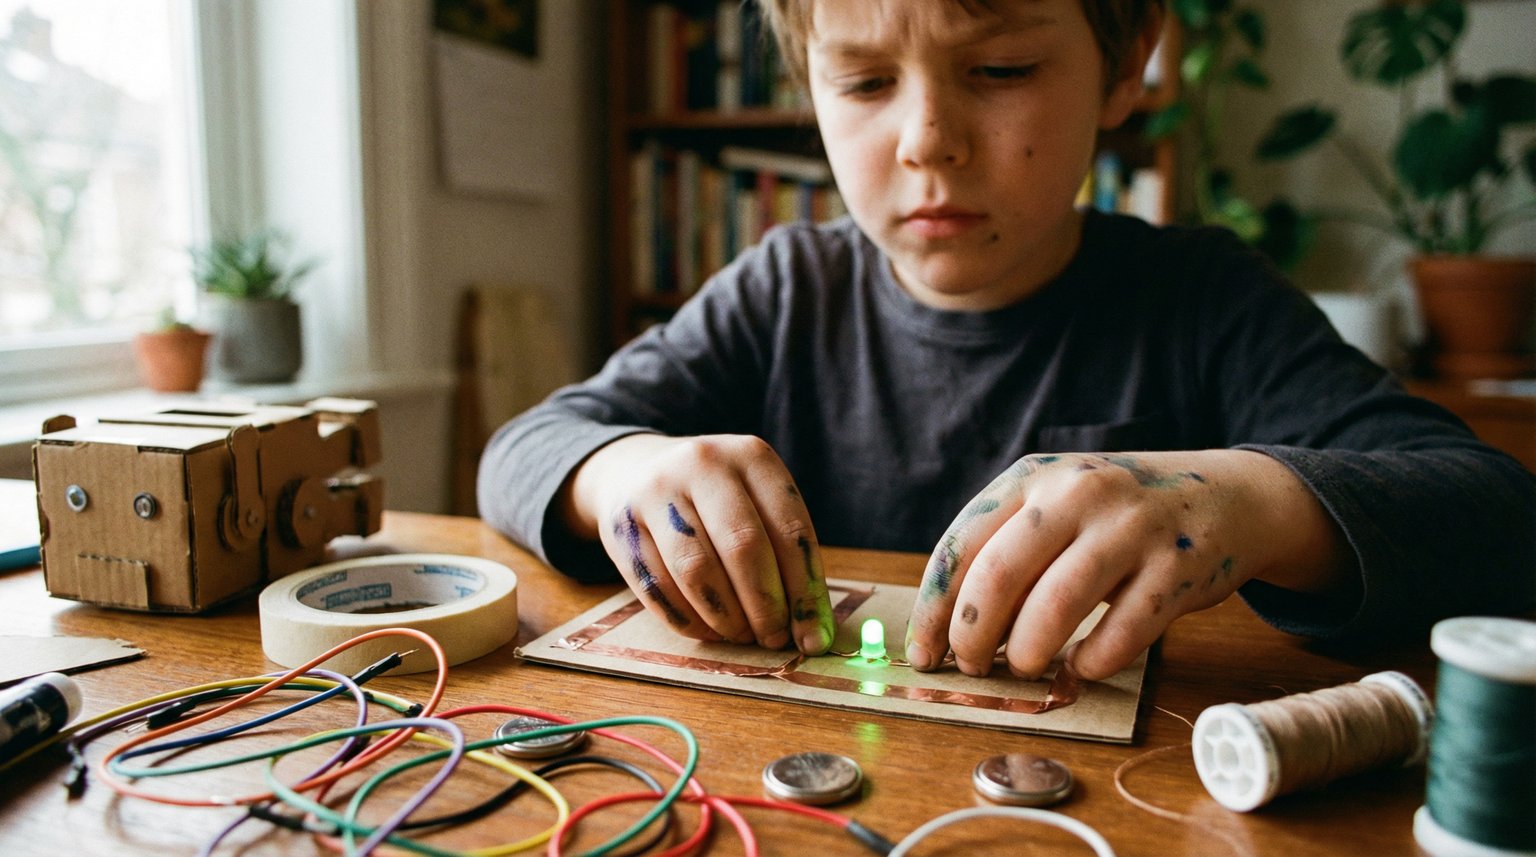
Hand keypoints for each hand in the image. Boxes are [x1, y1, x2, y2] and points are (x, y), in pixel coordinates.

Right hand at [562, 433, 833, 653]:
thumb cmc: (716, 499)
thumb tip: (812, 629)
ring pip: (697, 570)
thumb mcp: (756, 500)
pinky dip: (688, 621)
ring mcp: (657, 491)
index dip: (805, 590)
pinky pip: (658, 587)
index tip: (814, 637)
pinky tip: (707, 631)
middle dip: (766, 606)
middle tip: (774, 640)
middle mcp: (704, 463)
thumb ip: (785, 553)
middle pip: (744, 547)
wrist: (634, 469)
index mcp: (752, 456)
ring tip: (741, 635)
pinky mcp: (622, 525)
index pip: (790, 529)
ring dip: (726, 618)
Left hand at [904, 450, 1346, 680]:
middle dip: (973, 635)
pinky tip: (1082, 666)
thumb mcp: (1058, 503)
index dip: (934, 607)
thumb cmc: (1119, 514)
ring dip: (1029, 650)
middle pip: (1000, 573)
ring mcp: (1131, 528)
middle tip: (971, 667)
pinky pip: (1121, 631)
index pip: (962, 544)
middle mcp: (1078, 492)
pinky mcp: (1178, 568)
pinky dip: (1092, 661)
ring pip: (1057, 603)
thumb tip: (951, 630)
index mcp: (1033, 476)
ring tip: (1025, 666)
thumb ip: (1008, 547)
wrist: (1229, 495)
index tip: (924, 653)